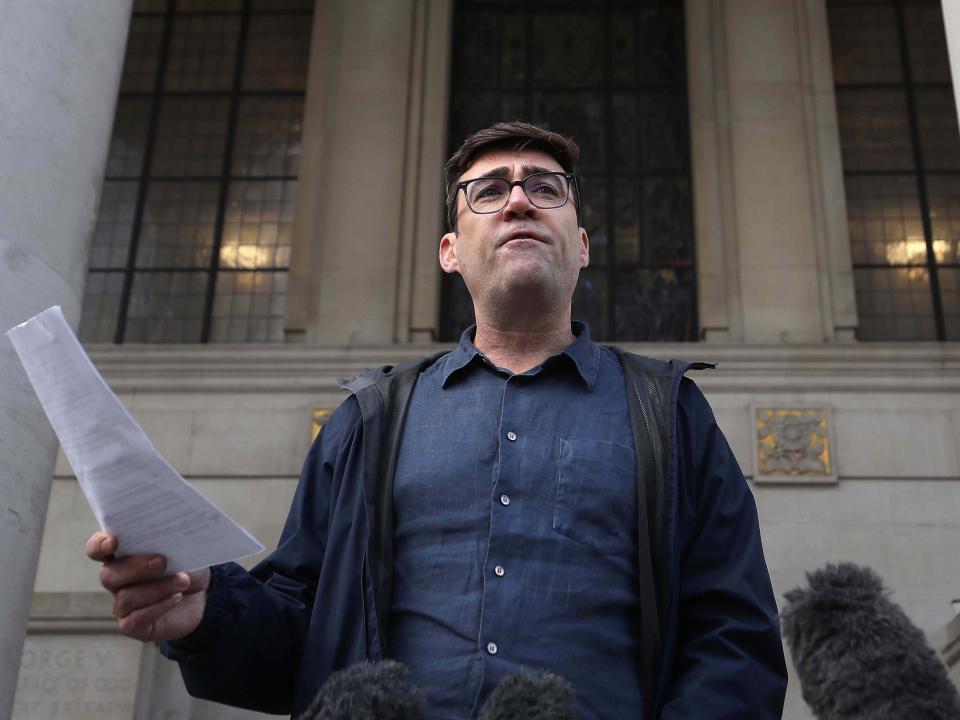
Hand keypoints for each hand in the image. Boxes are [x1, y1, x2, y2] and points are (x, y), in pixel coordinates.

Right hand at [85, 531, 209, 642]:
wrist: (201, 595)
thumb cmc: (185, 566)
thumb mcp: (181, 549)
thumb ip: (168, 541)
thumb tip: (169, 534)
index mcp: (121, 555)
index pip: (97, 549)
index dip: (99, 545)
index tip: (113, 542)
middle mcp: (116, 580)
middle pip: (108, 575)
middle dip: (135, 567)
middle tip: (162, 562)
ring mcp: (122, 604)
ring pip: (126, 597)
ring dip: (157, 588)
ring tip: (183, 581)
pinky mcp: (132, 626)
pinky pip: (136, 619)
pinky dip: (158, 606)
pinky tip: (177, 597)